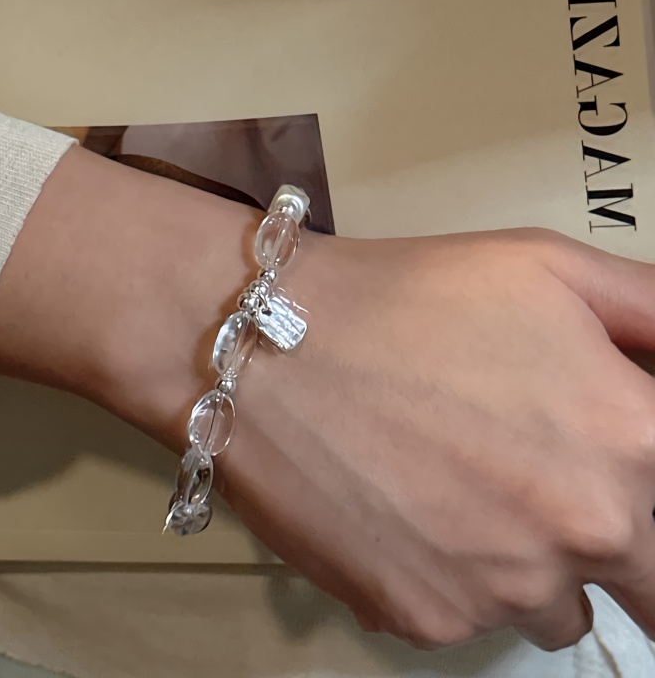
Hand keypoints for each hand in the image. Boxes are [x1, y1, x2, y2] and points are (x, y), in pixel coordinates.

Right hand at [0, 149, 654, 652]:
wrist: (268, 344)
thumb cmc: (403, 295)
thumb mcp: (544, 267)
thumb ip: (651, 308)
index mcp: (632, 438)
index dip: (641, 476)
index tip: (605, 469)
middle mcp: (585, 531)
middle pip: (647, 581)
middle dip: (606, 537)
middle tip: (528, 479)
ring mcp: (503, 589)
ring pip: (552, 605)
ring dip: (525, 562)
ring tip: (452, 485)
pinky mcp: (426, 619)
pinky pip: (468, 614)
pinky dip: (448, 575)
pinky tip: (399, 509)